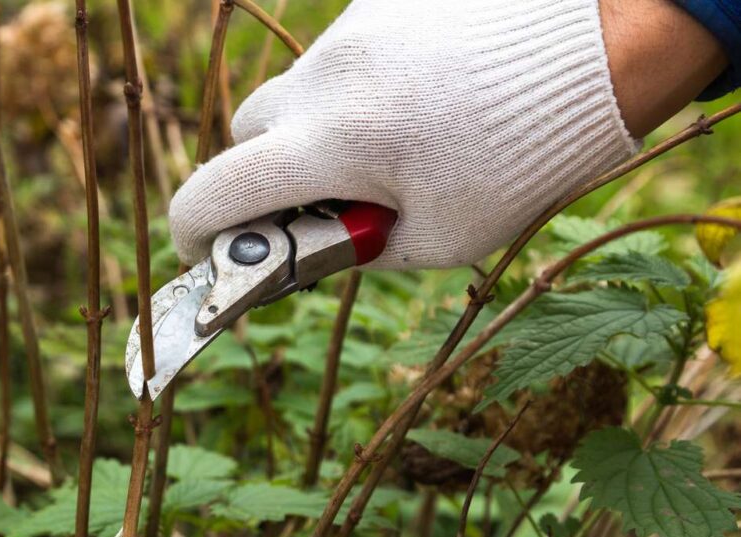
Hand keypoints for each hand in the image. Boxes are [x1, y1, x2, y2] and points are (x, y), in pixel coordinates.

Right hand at [170, 0, 723, 271]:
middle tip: (316, 205)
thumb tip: (309, 243)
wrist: (600, 49)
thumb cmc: (525, 161)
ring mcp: (349, 31)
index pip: (215, 194)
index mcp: (331, 144)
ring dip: (313, 131)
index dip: (196, 234)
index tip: (206, 251)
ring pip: (293, 93)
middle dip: (262, 176)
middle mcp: (323, 79)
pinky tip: (414, 106)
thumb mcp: (438, 238)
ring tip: (388, 150)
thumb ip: (357, 247)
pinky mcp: (378, 6)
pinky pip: (338, 58)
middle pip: (245, 134)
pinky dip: (353, 92)